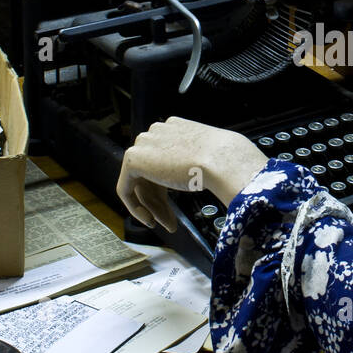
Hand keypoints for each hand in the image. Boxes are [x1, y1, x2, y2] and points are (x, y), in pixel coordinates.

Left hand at [117, 117, 268, 230]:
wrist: (224, 161)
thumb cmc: (226, 161)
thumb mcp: (211, 157)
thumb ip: (193, 162)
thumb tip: (194, 175)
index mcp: (175, 128)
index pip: (163, 160)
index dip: (168, 188)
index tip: (178, 205)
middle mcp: (158, 132)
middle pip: (150, 173)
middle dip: (160, 200)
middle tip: (171, 221)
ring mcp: (144, 143)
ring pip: (141, 183)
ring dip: (154, 207)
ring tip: (168, 224)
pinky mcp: (133, 158)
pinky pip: (126, 188)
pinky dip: (135, 207)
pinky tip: (149, 219)